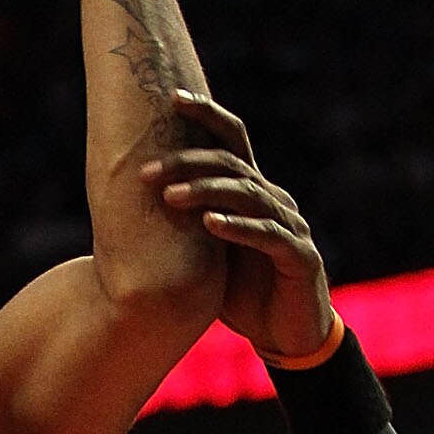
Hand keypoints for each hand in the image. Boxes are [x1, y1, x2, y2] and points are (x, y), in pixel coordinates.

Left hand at [141, 91, 332, 358]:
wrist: (288, 336)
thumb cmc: (246, 294)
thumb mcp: (209, 256)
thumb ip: (188, 227)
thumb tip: (133, 207)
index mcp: (254, 193)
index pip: (233, 141)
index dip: (208, 116)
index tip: (173, 98)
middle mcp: (275, 201)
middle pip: (233, 165)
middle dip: (188, 164)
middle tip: (147, 173)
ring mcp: (291, 227)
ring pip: (248, 195)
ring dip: (206, 193)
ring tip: (170, 197)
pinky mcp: (300, 258)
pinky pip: (268, 236)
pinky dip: (238, 228)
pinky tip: (210, 225)